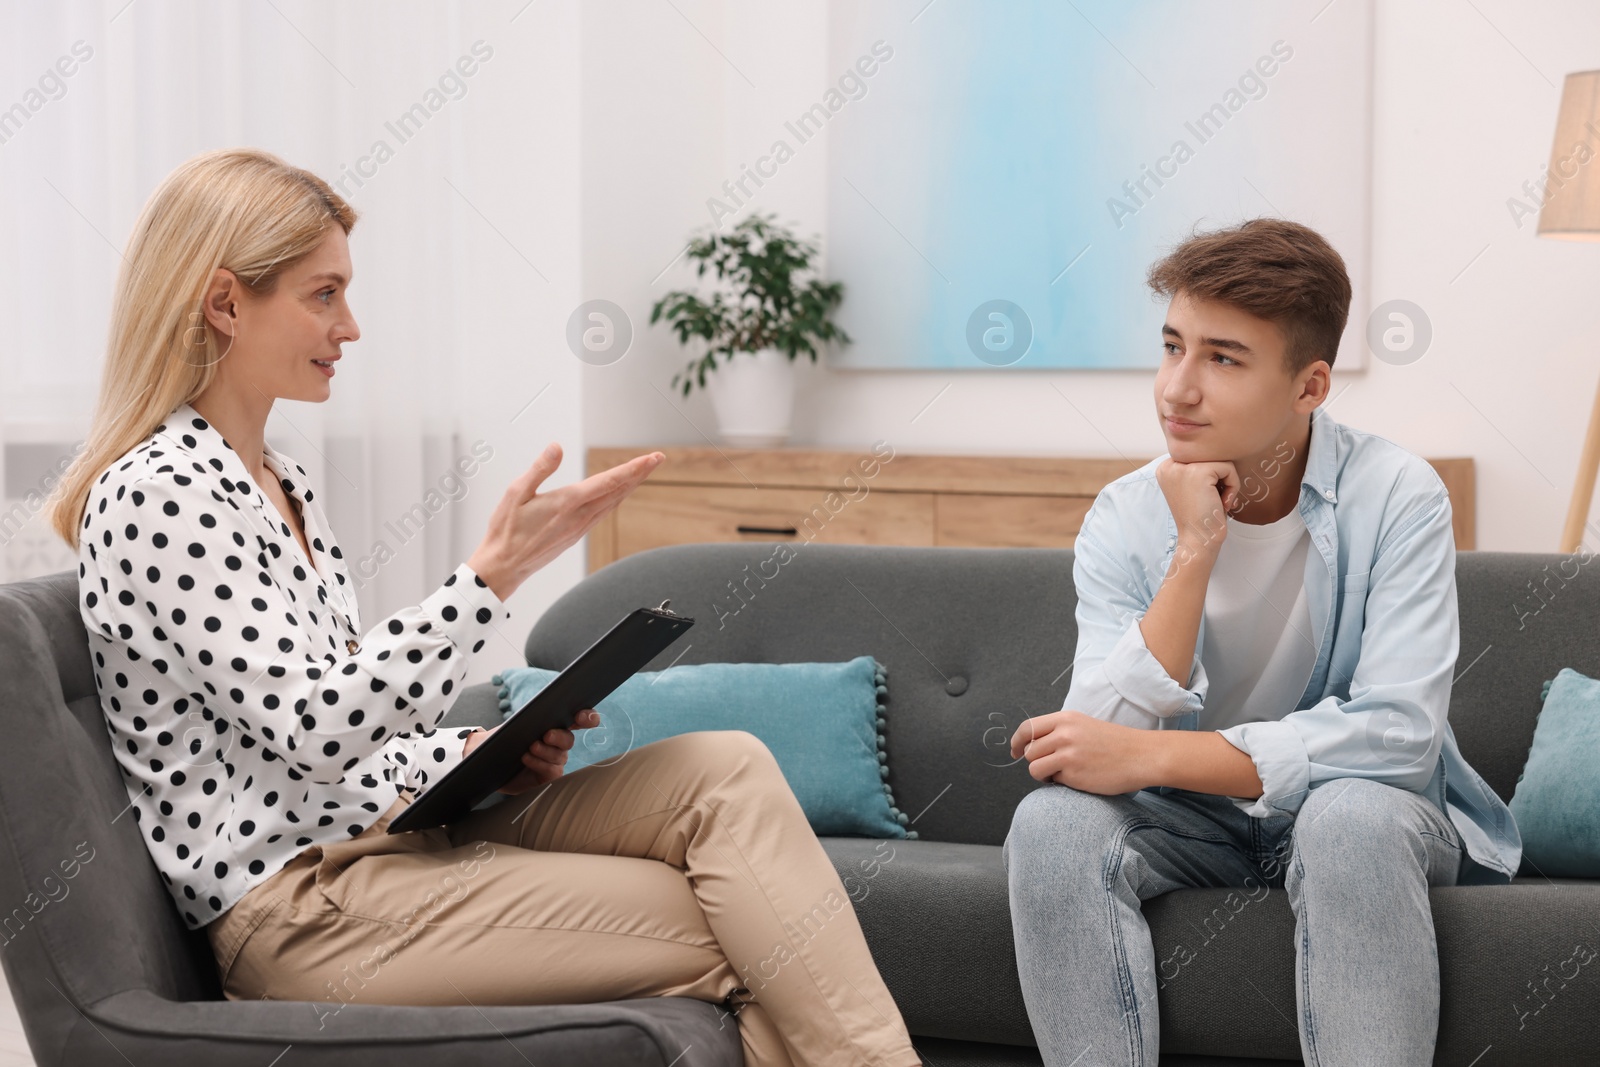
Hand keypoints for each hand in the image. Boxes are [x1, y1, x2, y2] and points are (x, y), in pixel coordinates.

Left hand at [461, 709, 601, 794]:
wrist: (485, 760)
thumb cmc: (501, 739)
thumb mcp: (514, 725)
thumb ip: (530, 719)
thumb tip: (541, 713)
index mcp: (554, 724)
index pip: (578, 719)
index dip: (587, 717)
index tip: (583, 716)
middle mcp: (558, 743)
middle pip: (569, 739)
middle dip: (560, 737)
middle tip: (546, 734)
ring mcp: (553, 761)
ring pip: (560, 756)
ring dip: (545, 751)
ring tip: (529, 747)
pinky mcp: (546, 776)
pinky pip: (552, 771)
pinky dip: (540, 764)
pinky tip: (526, 758)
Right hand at [468, 446, 662, 600]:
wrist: (504, 565)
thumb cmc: (507, 530)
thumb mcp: (517, 492)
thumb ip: (540, 468)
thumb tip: (556, 448)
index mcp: (567, 502)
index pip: (609, 480)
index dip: (633, 467)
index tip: (651, 458)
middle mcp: (579, 516)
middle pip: (618, 491)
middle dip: (640, 473)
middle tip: (657, 459)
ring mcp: (580, 527)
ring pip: (613, 503)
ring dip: (630, 486)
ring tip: (643, 472)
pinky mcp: (576, 535)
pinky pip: (603, 513)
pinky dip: (616, 499)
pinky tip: (618, 495)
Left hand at [1009, 710, 1155, 794]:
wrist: (1142, 756)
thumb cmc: (1114, 744)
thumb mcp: (1084, 726)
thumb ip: (1059, 731)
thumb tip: (1031, 745)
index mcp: (1065, 718)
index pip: (1027, 728)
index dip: (1016, 742)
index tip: (1014, 751)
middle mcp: (1064, 733)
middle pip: (1028, 751)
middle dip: (1036, 761)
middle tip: (1052, 765)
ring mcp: (1068, 753)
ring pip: (1034, 768)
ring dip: (1044, 774)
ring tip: (1062, 773)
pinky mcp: (1074, 773)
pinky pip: (1052, 781)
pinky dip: (1060, 782)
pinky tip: (1078, 778)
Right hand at [1154, 457, 1242, 557]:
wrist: (1198, 540)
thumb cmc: (1201, 517)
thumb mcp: (1193, 487)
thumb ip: (1197, 467)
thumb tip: (1220, 447)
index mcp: (1166, 468)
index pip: (1201, 456)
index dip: (1211, 477)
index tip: (1205, 498)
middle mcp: (1169, 465)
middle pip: (1210, 456)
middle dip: (1219, 478)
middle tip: (1213, 501)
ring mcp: (1182, 467)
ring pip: (1221, 460)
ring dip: (1227, 483)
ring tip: (1218, 501)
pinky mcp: (1198, 472)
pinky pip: (1228, 468)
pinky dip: (1233, 486)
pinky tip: (1222, 502)